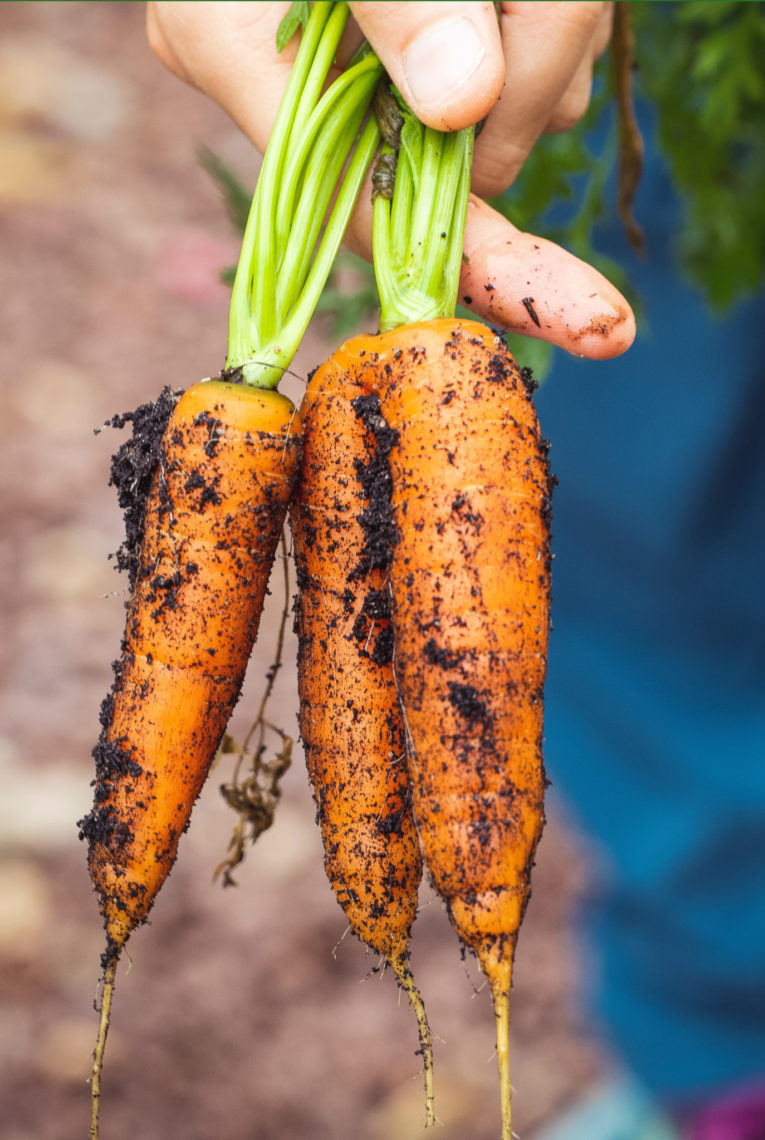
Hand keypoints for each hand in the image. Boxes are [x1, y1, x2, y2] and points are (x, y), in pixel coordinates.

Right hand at [147, 1, 633, 358]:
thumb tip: (462, 105)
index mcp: (236, 52)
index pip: (373, 214)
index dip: (485, 267)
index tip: (588, 320)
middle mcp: (297, 80)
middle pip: (459, 160)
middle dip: (533, 83)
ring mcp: (360, 65)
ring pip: (508, 110)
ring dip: (551, 32)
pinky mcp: (418, 42)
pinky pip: (519, 66)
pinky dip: (549, 20)